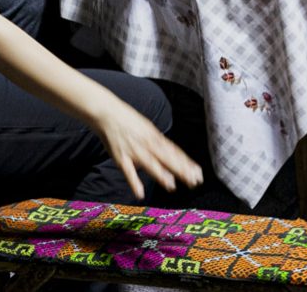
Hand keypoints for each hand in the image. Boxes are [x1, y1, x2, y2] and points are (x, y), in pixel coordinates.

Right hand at [89, 97, 203, 198]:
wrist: (107, 112)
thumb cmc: (129, 121)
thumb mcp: (148, 128)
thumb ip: (159, 143)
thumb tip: (172, 153)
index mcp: (155, 137)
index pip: (174, 151)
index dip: (186, 163)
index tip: (198, 173)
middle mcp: (147, 144)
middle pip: (167, 158)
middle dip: (180, 170)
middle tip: (193, 181)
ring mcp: (134, 151)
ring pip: (150, 164)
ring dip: (161, 175)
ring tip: (172, 185)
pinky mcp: (120, 157)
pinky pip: (128, 171)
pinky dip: (134, 182)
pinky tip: (140, 194)